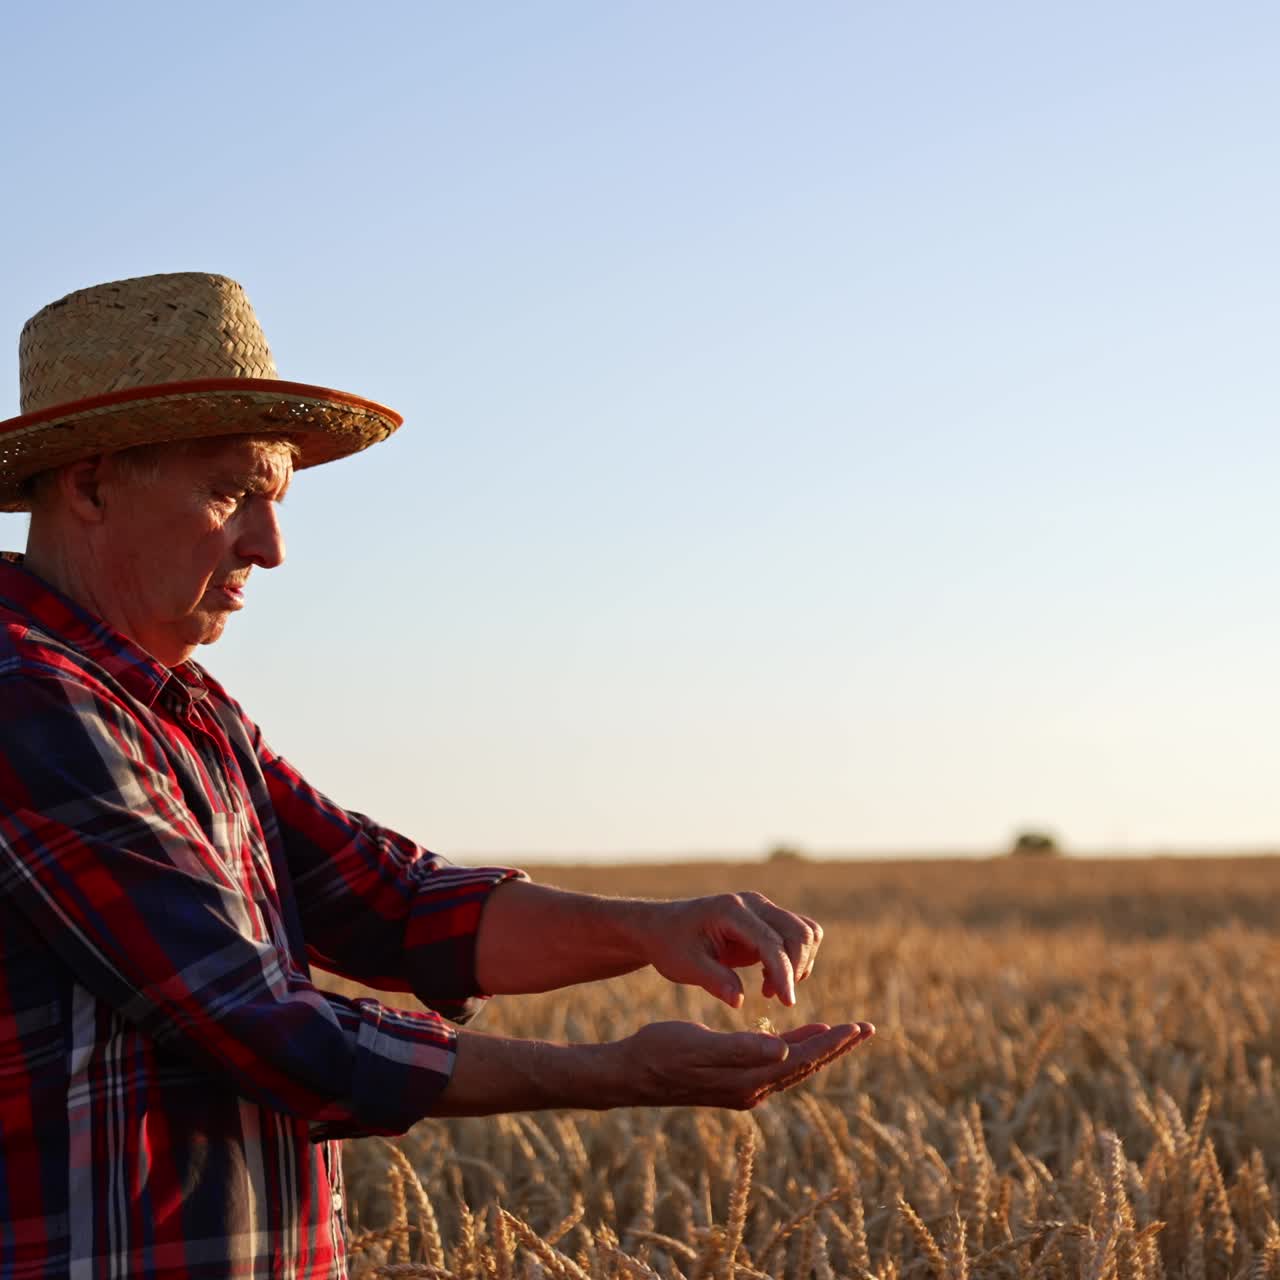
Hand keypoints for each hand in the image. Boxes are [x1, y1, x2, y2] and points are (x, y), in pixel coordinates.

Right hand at [616, 1020, 874, 1109]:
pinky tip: (796, 1037)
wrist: (630, 1074)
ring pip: (793, 1066)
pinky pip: (774, 1065)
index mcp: (748, 1081)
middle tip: (867, 1029)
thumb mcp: (699, 1044)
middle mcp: (752, 1090)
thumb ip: (741, 1048)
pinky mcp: (733, 1082)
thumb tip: (782, 1049)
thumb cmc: (660, 1052)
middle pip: (804, 1064)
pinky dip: (793, 1048)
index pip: (801, 1057)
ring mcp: (743, 1088)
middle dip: (836, 1046)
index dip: (831, 1041)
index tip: (858, 1027)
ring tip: (843, 1032)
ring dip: (819, 1047)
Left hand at [639, 892, 823, 1007]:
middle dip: (797, 969)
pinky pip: (799, 936)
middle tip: (774, 997)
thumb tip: (740, 1001)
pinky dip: (796, 960)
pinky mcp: (767, 921)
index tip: (787, 1003)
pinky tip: (769, 979)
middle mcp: (753, 904)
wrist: (662, 927)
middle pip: (800, 932)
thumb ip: (714, 981)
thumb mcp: (685, 966)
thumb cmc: (670, 945)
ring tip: (769, 989)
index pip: (771, 941)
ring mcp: (762, 910)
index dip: (783, 973)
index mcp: (731, 910)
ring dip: (799, 964)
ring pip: (806, 932)